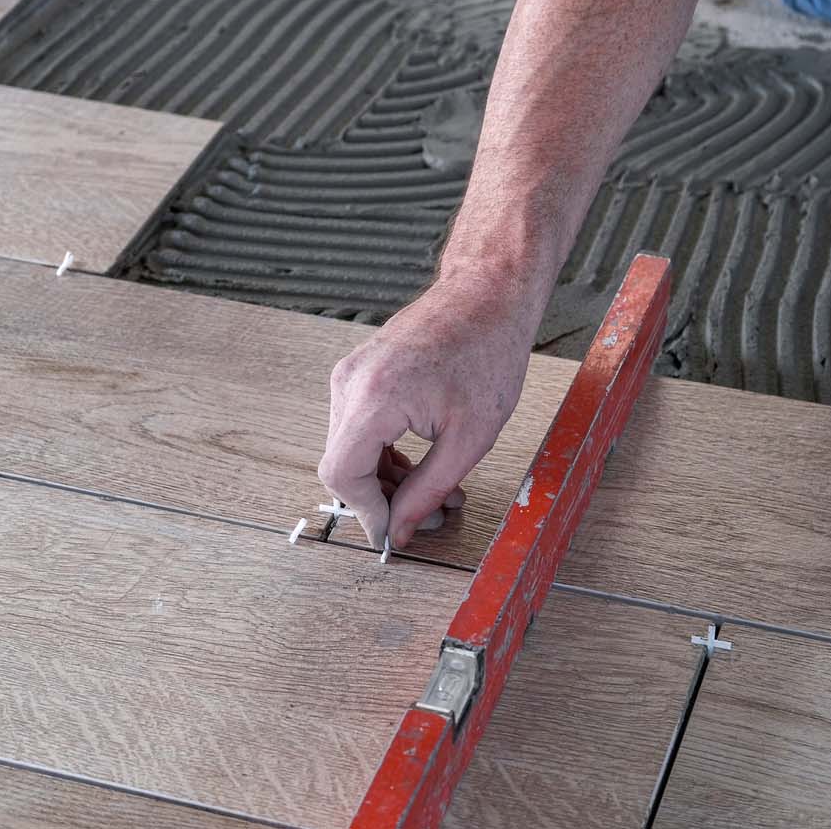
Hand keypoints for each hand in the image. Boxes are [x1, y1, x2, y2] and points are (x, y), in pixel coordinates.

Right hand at [319, 277, 536, 546]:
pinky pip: (359, 428)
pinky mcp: (360, 372)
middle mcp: (350, 383)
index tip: (396, 534)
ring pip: (350, 450)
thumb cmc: (488, 353)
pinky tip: (422, 467)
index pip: (342, 476)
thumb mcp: (469, 437)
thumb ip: (427, 489)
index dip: (367, 513)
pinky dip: (385, 454)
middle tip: (432, 518)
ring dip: (387, 480)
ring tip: (439, 495)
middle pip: (343, 466)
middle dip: (384, 500)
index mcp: (373, 397)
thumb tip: (399, 530)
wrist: (487, 294)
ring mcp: (351, 374)